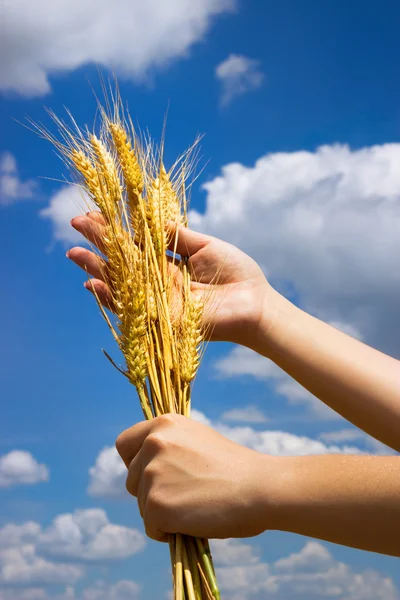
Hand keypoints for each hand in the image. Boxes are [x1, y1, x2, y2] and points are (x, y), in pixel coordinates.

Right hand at [67, 212, 277, 346]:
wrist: (254, 304)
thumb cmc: (236, 272)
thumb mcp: (206, 245)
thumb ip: (177, 235)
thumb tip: (150, 217)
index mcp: (169, 259)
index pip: (134, 241)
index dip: (115, 228)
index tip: (93, 212)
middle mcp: (158, 278)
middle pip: (122, 260)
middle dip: (99, 243)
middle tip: (75, 225)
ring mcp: (158, 298)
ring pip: (121, 283)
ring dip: (96, 269)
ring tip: (74, 253)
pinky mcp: (161, 318)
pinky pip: (132, 310)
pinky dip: (112, 299)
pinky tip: (93, 285)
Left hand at [115, 413, 279, 541]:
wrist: (259, 487)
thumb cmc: (237, 469)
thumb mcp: (199, 441)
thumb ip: (173, 447)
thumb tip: (152, 467)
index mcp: (165, 424)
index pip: (125, 443)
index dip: (134, 463)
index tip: (151, 476)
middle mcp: (154, 443)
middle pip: (132, 479)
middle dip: (152, 493)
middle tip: (184, 498)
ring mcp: (153, 473)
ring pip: (142, 505)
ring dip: (163, 513)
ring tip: (196, 508)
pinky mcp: (156, 503)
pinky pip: (152, 527)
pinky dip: (167, 532)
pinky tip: (193, 523)